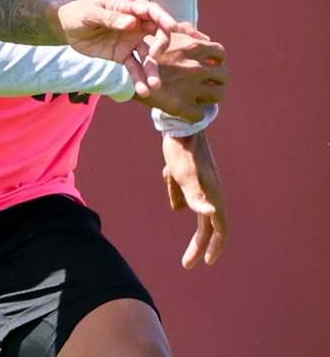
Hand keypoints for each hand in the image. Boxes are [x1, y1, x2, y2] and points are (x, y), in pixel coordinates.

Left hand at [57, 0, 176, 94]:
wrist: (66, 28)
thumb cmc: (77, 14)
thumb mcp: (89, 14)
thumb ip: (109, 18)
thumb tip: (131, 23)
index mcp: (127, 9)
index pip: (151, 11)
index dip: (163, 17)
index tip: (173, 27)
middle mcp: (134, 25)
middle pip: (157, 33)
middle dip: (162, 44)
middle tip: (155, 55)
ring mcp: (130, 42)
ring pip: (148, 56)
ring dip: (152, 70)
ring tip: (154, 85)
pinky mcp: (123, 56)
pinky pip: (135, 68)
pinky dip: (139, 79)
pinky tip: (142, 91)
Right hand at [133, 22, 226, 121]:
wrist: (119, 72)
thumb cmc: (139, 50)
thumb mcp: (162, 33)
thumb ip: (185, 31)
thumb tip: (206, 38)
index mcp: (193, 47)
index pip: (221, 54)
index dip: (216, 60)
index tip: (208, 65)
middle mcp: (195, 67)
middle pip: (225, 76)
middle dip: (217, 79)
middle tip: (207, 83)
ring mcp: (189, 87)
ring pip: (218, 96)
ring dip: (211, 97)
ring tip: (199, 96)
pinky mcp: (179, 106)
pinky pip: (199, 114)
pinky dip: (193, 113)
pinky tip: (185, 109)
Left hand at [162, 130, 227, 267]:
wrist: (178, 125)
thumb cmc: (181, 150)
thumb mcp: (183, 174)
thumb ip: (194, 195)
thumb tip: (210, 214)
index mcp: (213, 195)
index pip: (220, 229)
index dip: (215, 247)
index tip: (206, 263)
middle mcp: (210, 191)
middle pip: (206, 225)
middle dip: (198, 245)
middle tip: (186, 264)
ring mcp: (201, 183)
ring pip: (191, 203)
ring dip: (181, 200)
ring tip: (171, 176)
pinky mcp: (190, 174)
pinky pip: (181, 188)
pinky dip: (174, 186)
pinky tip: (169, 172)